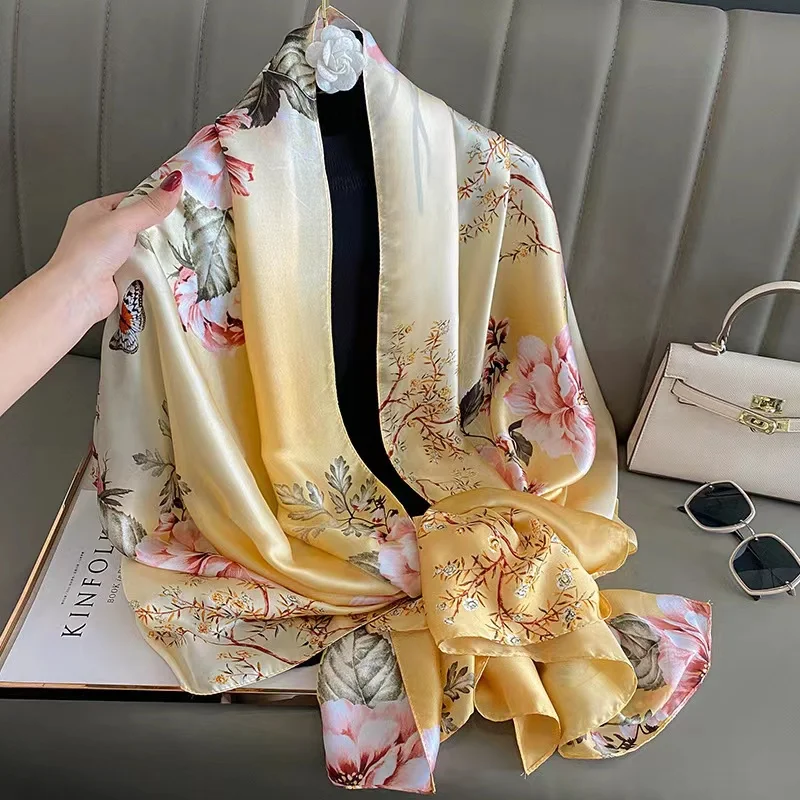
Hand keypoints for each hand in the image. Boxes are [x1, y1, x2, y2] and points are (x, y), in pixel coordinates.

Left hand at [48, 170, 182, 323]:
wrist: (77, 295)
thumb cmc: (88, 254)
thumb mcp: (122, 221)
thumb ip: (150, 206)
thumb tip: (173, 184)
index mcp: (93, 212)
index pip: (128, 199)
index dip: (150, 199)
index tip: (173, 200)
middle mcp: (99, 234)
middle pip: (137, 225)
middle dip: (157, 228)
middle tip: (180, 227)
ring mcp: (108, 257)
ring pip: (141, 249)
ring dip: (155, 251)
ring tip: (176, 248)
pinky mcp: (118, 277)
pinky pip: (141, 268)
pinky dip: (152, 269)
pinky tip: (165, 268)